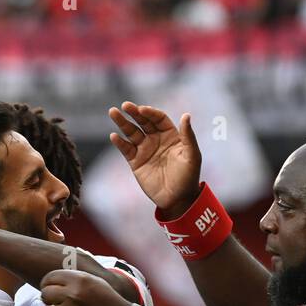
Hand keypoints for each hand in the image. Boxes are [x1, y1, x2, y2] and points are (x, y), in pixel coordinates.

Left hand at [41, 269, 129, 305]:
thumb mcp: (94, 281)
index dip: (47, 283)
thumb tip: (49, 282)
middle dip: (48, 297)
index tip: (48, 286)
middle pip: (45, 294)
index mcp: (79, 281)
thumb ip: (72, 279)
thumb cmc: (107, 300)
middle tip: (55, 300)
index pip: (49, 278)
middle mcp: (73, 296)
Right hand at [108, 102, 201, 217]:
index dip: (150, 113)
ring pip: (131, 133)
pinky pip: (126, 149)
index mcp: (170, 135)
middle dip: (134, 113)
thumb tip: (186, 115)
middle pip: (143, 122)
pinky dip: (119, 142)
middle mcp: (156, 140)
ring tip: (113, 113)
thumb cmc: (188, 177)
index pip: (158, 119)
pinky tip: (114, 136)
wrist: (177, 199)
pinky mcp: (135, 162)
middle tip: (125, 105)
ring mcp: (145, 150)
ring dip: (122, 123)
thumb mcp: (192, 155)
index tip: (142, 110)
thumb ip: (188, 136)